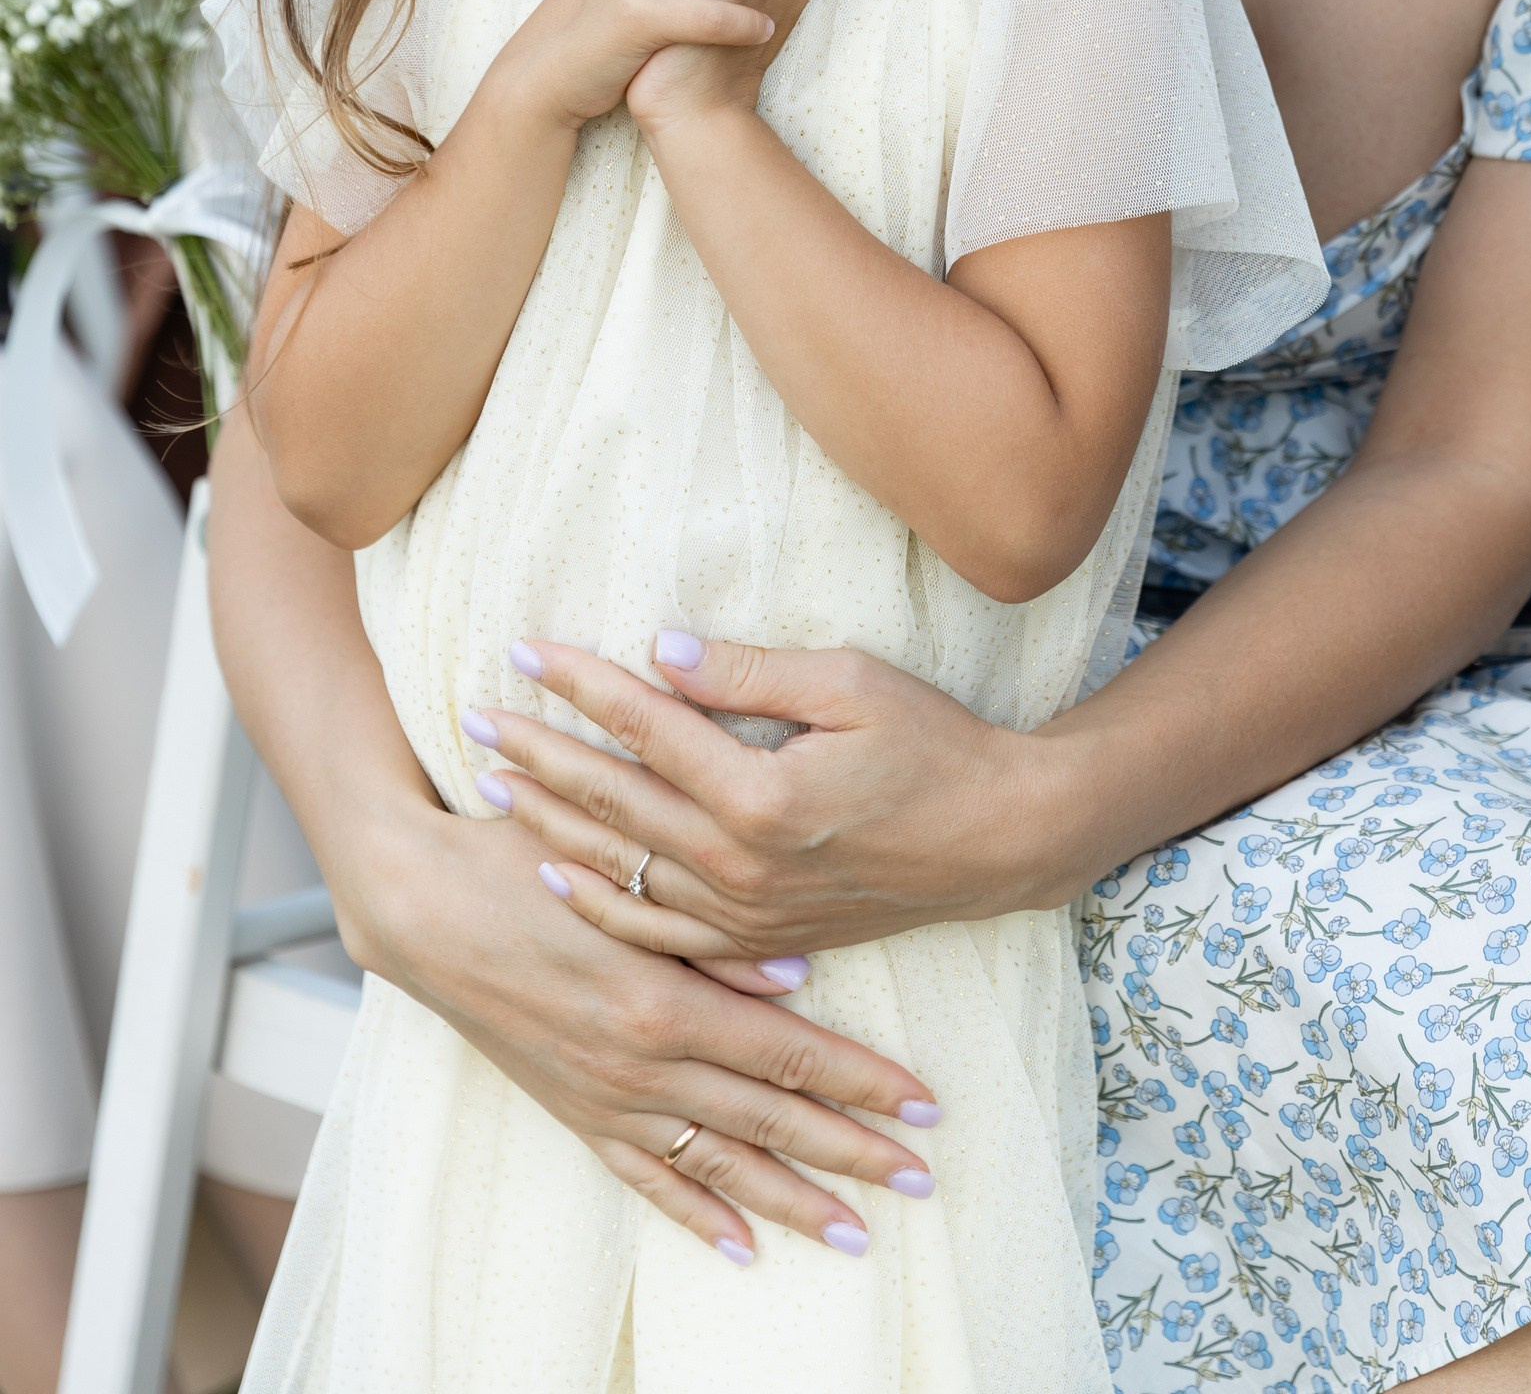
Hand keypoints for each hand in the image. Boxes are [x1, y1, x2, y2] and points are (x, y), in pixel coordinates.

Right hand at [340, 784, 943, 1257]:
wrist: (422, 903)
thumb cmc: (524, 860)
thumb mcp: (620, 873)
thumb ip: (712, 929)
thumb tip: (800, 974)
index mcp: (659, 999)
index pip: (786, 1051)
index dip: (860, 1080)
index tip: (923, 1103)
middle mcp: (638, 1064)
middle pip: (767, 1120)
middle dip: (851, 1151)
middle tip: (921, 1176)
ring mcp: (605, 1096)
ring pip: (718, 1164)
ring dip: (791, 1199)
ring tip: (856, 1231)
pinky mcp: (574, 1109)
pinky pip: (646, 1176)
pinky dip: (696, 1213)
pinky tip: (743, 1245)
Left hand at [459, 631, 1088, 960]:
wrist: (996, 841)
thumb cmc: (934, 746)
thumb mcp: (852, 684)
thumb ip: (749, 673)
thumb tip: (658, 649)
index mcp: (762, 796)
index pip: (646, 727)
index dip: (580, 685)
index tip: (523, 650)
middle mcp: (742, 865)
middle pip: (615, 802)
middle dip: (539, 755)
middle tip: (475, 717)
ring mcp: (745, 913)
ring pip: (621, 870)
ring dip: (552, 823)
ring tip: (495, 784)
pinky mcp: (758, 938)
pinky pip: (655, 928)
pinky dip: (597, 899)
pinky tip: (555, 871)